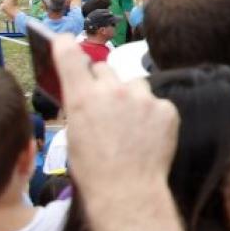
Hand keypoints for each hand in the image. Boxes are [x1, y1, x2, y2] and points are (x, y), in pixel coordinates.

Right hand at [51, 30, 174, 203]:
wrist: (127, 191)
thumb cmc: (94, 170)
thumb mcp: (74, 135)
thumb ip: (80, 107)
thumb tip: (84, 93)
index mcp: (83, 98)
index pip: (70, 56)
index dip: (65, 45)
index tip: (63, 39)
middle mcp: (113, 91)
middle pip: (105, 69)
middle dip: (102, 81)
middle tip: (104, 103)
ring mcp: (143, 98)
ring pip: (134, 84)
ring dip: (130, 96)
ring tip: (129, 125)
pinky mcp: (166, 108)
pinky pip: (156, 103)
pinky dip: (152, 114)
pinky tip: (147, 135)